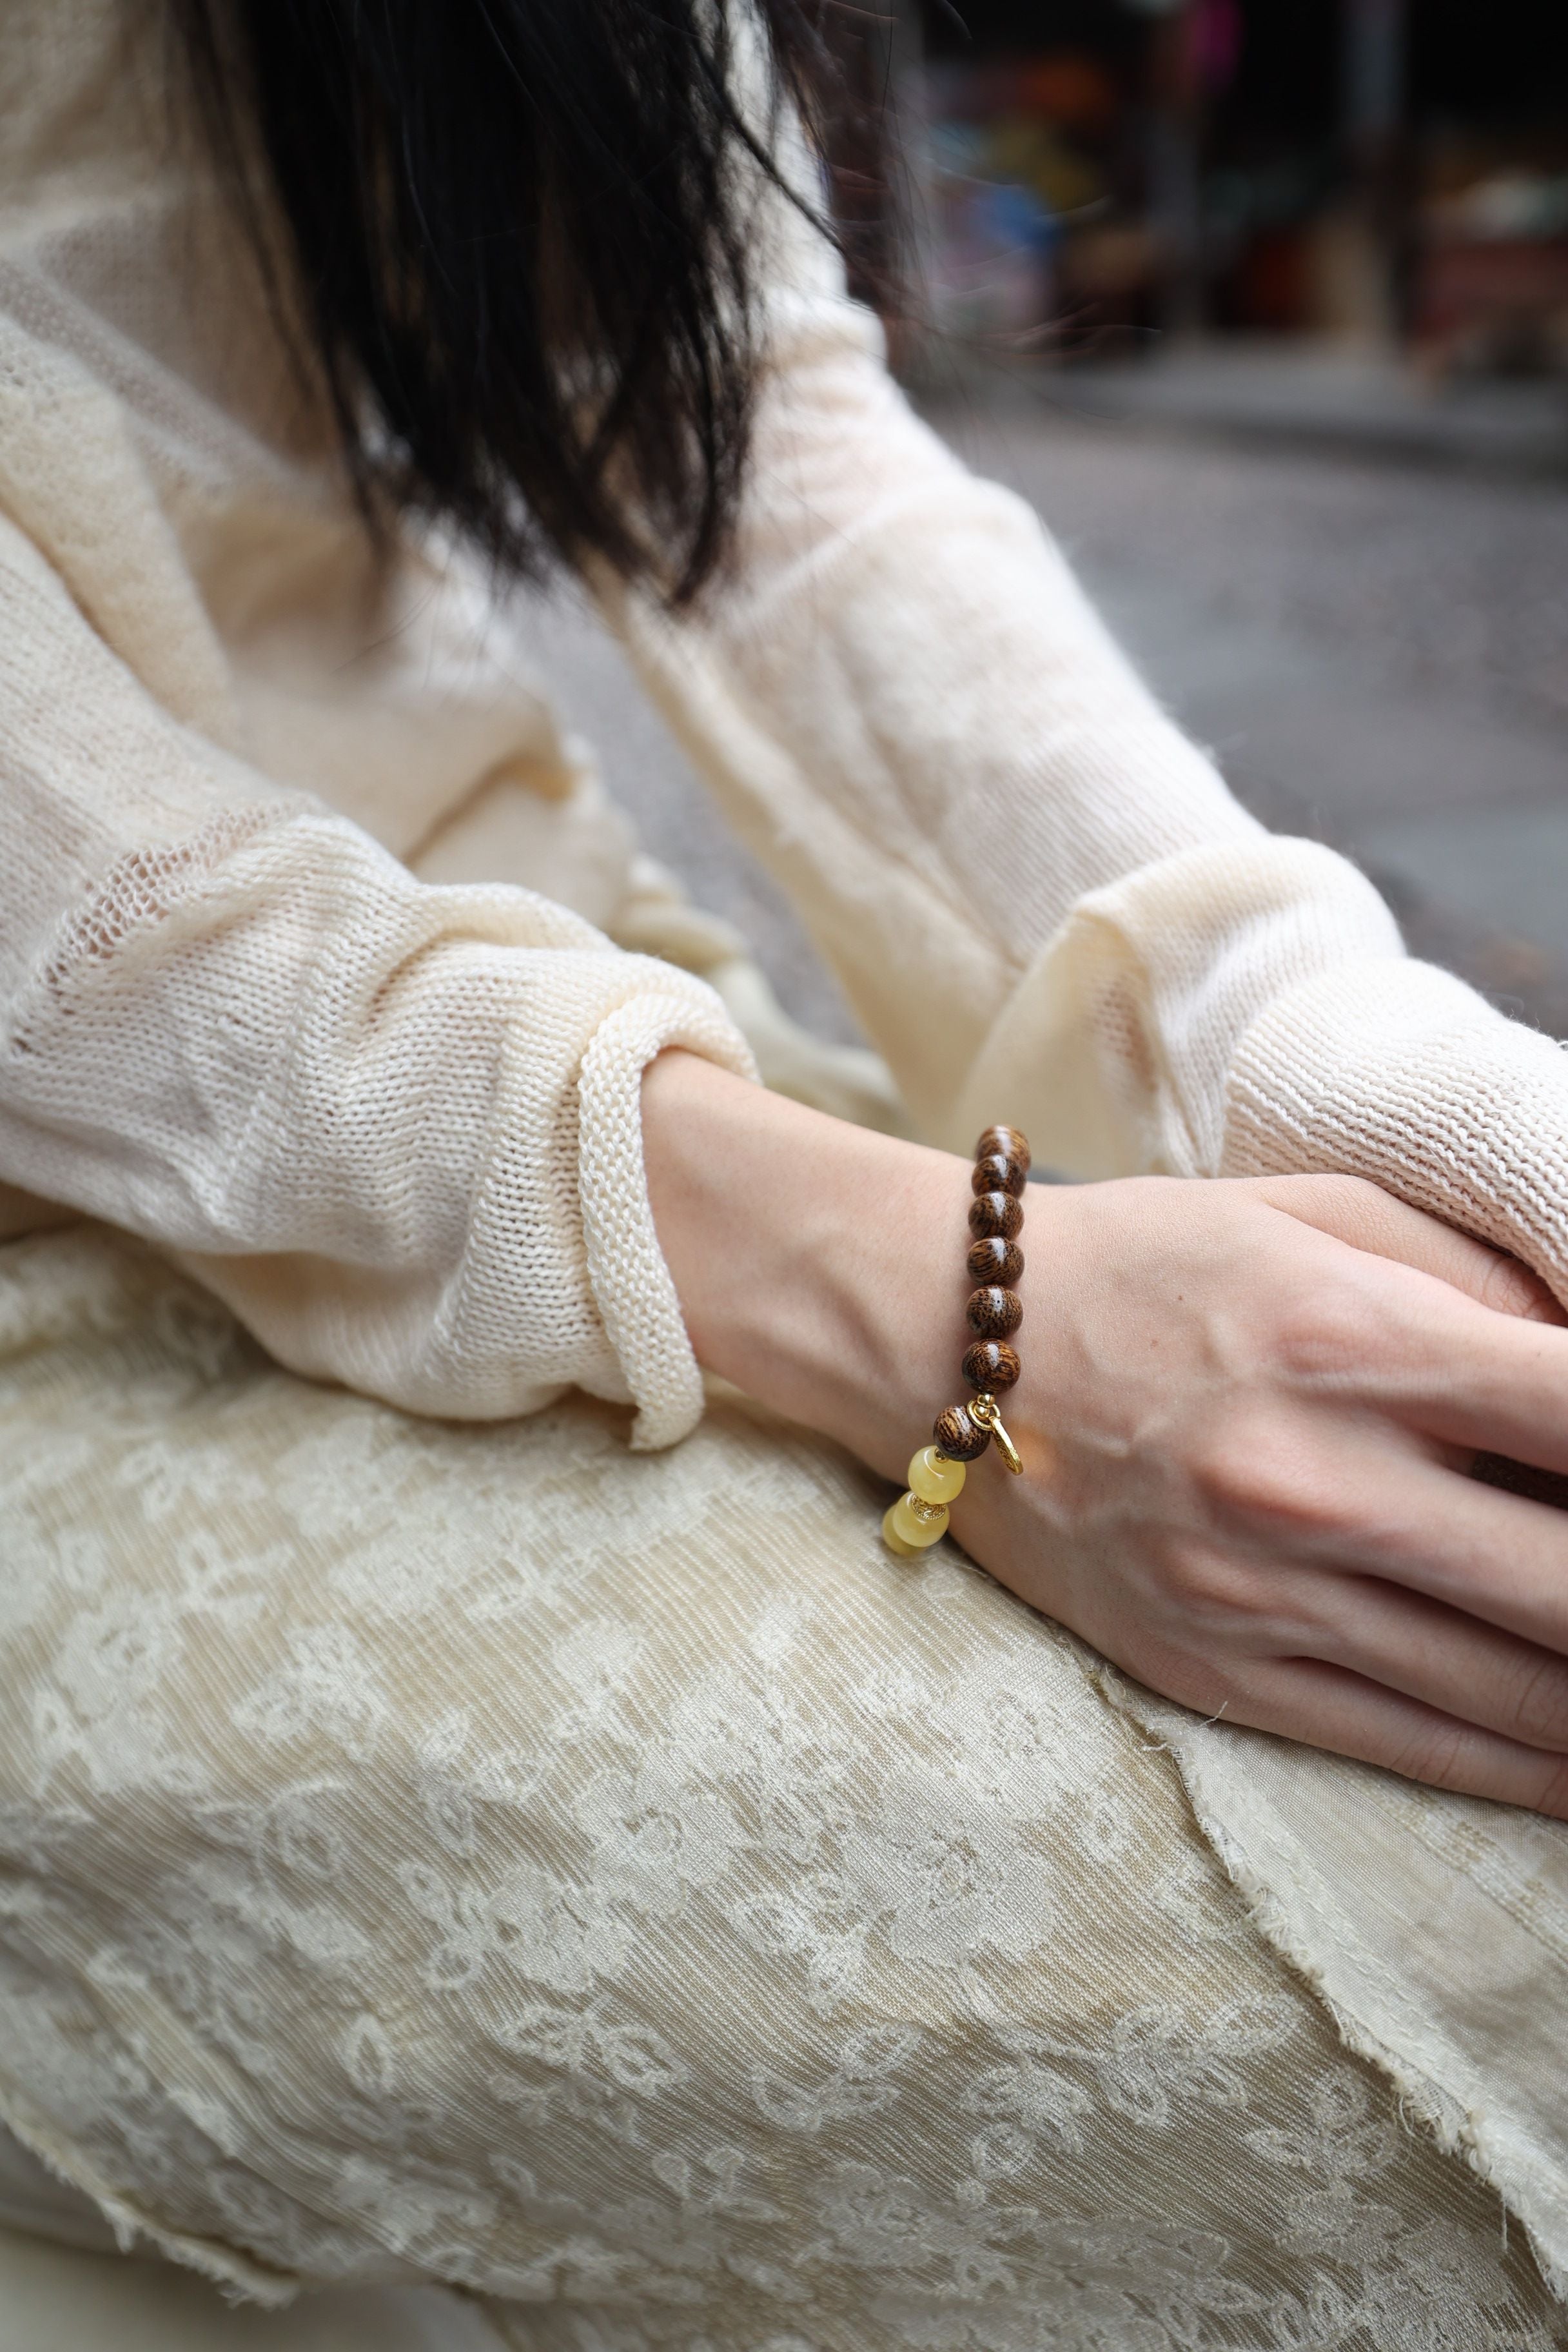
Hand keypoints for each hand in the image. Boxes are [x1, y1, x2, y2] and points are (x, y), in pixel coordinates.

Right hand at [642, 1051, 1567, 1814]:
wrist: (939, 1344)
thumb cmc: (1146, 1259)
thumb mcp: (1316, 1212)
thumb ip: (1482, 1280)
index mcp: (1346, 1338)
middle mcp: (1311, 1480)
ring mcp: (1262, 1594)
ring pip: (1514, 1694)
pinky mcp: (1217, 1671)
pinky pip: (1412, 1745)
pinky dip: (1530, 1769)